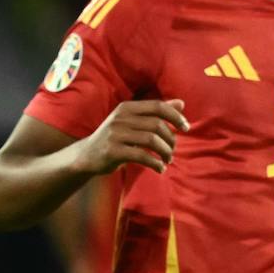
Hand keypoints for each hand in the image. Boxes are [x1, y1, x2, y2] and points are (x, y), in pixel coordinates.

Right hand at [71, 99, 189, 174]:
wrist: (87, 156)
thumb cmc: (116, 138)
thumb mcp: (133, 122)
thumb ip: (156, 113)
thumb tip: (182, 103)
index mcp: (127, 108)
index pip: (157, 106)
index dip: (175, 116)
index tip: (186, 128)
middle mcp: (120, 118)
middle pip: (157, 125)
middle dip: (171, 139)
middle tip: (173, 150)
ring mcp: (115, 134)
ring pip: (151, 140)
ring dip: (165, 152)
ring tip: (168, 160)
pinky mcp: (112, 151)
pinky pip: (141, 156)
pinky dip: (155, 163)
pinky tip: (160, 168)